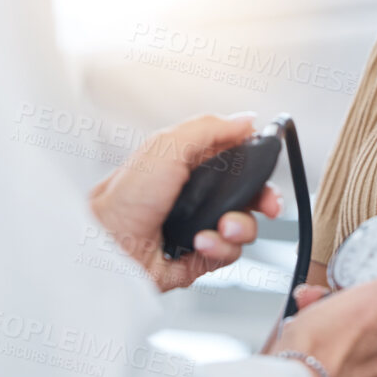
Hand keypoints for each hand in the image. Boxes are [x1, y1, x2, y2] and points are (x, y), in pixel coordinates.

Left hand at [87, 113, 282, 291]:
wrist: (106, 248)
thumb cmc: (126, 196)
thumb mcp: (167, 146)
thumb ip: (210, 128)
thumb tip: (246, 120)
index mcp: (189, 163)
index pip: (236, 158)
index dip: (257, 162)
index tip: (270, 166)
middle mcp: (196, 195)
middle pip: (249, 194)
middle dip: (263, 199)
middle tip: (268, 205)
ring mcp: (199, 227)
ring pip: (244, 226)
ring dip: (239, 227)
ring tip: (219, 227)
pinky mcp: (199, 257)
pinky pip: (229, 253)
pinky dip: (220, 248)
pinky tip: (200, 242)